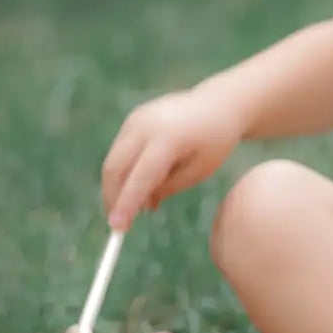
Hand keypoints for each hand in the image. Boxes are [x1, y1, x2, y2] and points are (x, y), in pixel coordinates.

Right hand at [102, 87, 242, 230]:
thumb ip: (169, 188)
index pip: (140, 177)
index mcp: (168, 138)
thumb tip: (140, 206)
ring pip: (114, 160)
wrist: (219, 104)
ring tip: (144, 204)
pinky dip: (125, 171)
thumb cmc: (215, 141)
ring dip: (118, 186)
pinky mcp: (133, 118)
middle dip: (113, 197)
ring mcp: (136, 119)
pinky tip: (144, 186)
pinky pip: (121, 150)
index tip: (117, 228)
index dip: (126, 204)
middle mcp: (146, 125)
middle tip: (121, 222)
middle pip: (115, 168)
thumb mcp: (199, 171)